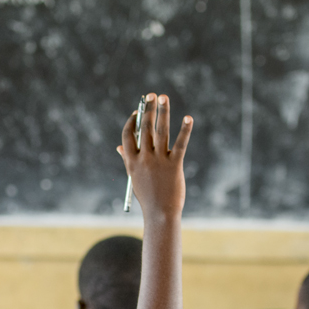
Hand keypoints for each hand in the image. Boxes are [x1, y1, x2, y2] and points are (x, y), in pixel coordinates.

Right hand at [118, 93, 190, 220]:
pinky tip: (188, 118)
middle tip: (151, 95)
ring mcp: (159, 161)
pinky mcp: (174, 165)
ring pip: (161, 131)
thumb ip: (128, 159)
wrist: (160, 213)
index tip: (137, 111)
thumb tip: (120, 146)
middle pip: (144, 129)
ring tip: (163, 97)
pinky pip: (180, 144)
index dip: (132, 121)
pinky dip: (185, 130)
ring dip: (162, 112)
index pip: (128, 136)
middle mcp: (144, 159)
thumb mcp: (134, 177)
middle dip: (148, 109)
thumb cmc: (148, 196)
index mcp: (132, 161)